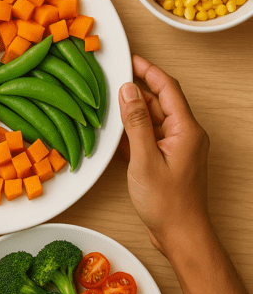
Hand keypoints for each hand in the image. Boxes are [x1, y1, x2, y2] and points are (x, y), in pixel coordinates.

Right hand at [119, 55, 210, 254]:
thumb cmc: (166, 202)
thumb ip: (136, 122)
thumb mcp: (145, 159)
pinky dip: (133, 132)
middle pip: (159, 102)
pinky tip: (115, 133)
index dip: (148, 70)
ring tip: (107, 104)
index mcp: (186, 130)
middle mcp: (185, 135)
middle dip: (136, 90)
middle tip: (111, 79)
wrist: (180, 234)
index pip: (167, 88)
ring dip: (132, 112)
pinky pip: (149, 137)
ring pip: (152, 120)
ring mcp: (176, 148)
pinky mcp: (167, 160)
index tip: (130, 59)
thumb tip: (128, 90)